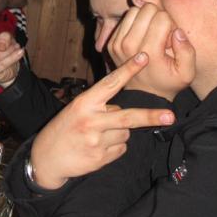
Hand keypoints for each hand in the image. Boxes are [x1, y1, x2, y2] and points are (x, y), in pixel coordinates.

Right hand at [31, 53, 175, 188]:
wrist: (46, 159)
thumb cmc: (64, 129)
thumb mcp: (76, 109)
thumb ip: (99, 105)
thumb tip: (125, 107)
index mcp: (84, 103)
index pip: (110, 83)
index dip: (128, 69)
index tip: (144, 57)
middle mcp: (91, 121)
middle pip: (127, 117)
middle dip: (150, 117)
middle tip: (170, 116)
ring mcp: (96, 142)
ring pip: (125, 133)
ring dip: (119, 133)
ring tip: (98, 135)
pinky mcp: (100, 159)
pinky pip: (121, 149)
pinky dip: (115, 147)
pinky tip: (98, 147)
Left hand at [107, 3, 194, 100]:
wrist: (144, 94)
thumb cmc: (169, 82)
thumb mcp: (186, 73)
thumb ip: (187, 51)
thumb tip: (178, 31)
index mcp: (149, 52)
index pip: (162, 17)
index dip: (171, 25)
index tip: (171, 40)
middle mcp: (130, 46)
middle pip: (147, 9)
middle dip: (158, 18)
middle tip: (161, 35)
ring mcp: (118, 44)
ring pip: (134, 10)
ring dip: (145, 18)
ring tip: (151, 34)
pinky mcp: (111, 42)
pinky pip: (125, 19)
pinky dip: (135, 23)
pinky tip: (142, 37)